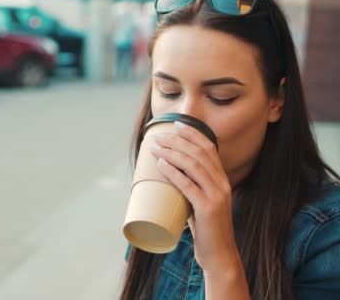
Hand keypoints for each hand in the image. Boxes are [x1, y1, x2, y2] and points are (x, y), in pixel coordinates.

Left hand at [149, 121, 241, 272]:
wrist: (219, 253)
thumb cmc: (205, 227)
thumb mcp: (200, 201)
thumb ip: (191, 186)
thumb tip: (167, 172)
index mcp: (222, 179)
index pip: (209, 148)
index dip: (193, 133)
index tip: (176, 124)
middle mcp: (222, 183)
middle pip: (199, 153)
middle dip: (177, 141)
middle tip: (157, 137)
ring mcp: (217, 195)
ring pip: (193, 166)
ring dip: (172, 153)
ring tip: (155, 148)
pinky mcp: (208, 209)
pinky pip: (188, 186)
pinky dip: (174, 173)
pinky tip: (162, 165)